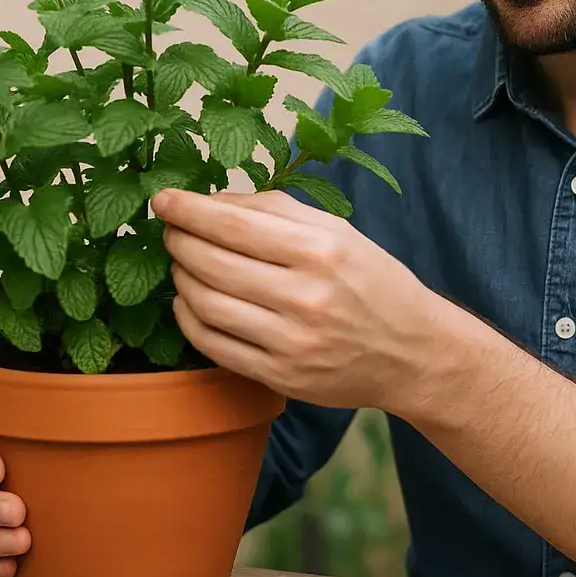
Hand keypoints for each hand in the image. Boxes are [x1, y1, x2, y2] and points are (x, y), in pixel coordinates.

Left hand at [152, 188, 448, 413]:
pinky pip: (214, 345)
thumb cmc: (372, 282)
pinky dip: (188, 319)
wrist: (412, 352)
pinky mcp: (281, 377)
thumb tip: (212, 200)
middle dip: (178, 241)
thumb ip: (276, 210)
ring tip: (182, 263)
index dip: (188, 210)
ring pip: (205, 304)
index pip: (234, 224)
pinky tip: (189, 302)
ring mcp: (291, 342)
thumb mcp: (338, 231)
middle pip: (211, 263)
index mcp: (321, 250)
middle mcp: (305, 296)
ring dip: (181, 278)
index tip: (162, 200)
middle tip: (170, 231)